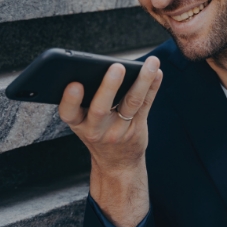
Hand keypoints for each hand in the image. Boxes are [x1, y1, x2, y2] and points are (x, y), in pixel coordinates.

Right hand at [58, 56, 162, 226]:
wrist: (117, 163)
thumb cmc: (97, 132)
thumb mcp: (83, 123)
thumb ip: (85, 101)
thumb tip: (101, 66)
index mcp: (78, 123)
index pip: (69, 113)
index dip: (70, 100)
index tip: (74, 84)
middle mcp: (97, 129)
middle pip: (101, 108)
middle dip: (109, 87)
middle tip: (117, 67)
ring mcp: (119, 130)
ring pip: (131, 103)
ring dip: (142, 81)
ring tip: (151, 63)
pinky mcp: (138, 127)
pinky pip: (146, 104)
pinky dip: (153, 87)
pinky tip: (157, 73)